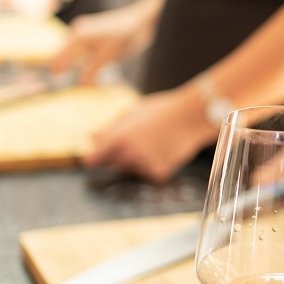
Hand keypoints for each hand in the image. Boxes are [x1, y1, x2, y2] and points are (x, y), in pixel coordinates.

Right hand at [52, 2, 154, 83]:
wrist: (141, 20)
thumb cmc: (125, 36)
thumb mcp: (107, 56)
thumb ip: (92, 71)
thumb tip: (81, 86)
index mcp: (78, 35)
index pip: (61, 56)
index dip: (57, 69)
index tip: (54, 80)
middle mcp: (78, 31)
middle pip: (65, 53)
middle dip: (64, 67)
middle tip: (61, 84)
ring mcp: (85, 30)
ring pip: (74, 52)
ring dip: (73, 64)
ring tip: (73, 79)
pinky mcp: (93, 33)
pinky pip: (82, 49)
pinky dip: (82, 59)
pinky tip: (86, 69)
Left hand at [82, 87, 214, 181]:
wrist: (192, 116)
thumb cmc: (162, 110)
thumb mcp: (132, 112)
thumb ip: (110, 128)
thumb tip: (91, 137)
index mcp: (117, 138)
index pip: (92, 160)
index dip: (94, 158)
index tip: (97, 157)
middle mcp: (128, 154)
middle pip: (112, 164)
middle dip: (119, 155)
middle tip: (139, 140)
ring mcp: (144, 166)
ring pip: (131, 169)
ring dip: (137, 161)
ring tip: (154, 143)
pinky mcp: (159, 173)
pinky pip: (149, 173)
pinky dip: (154, 165)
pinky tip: (164, 150)